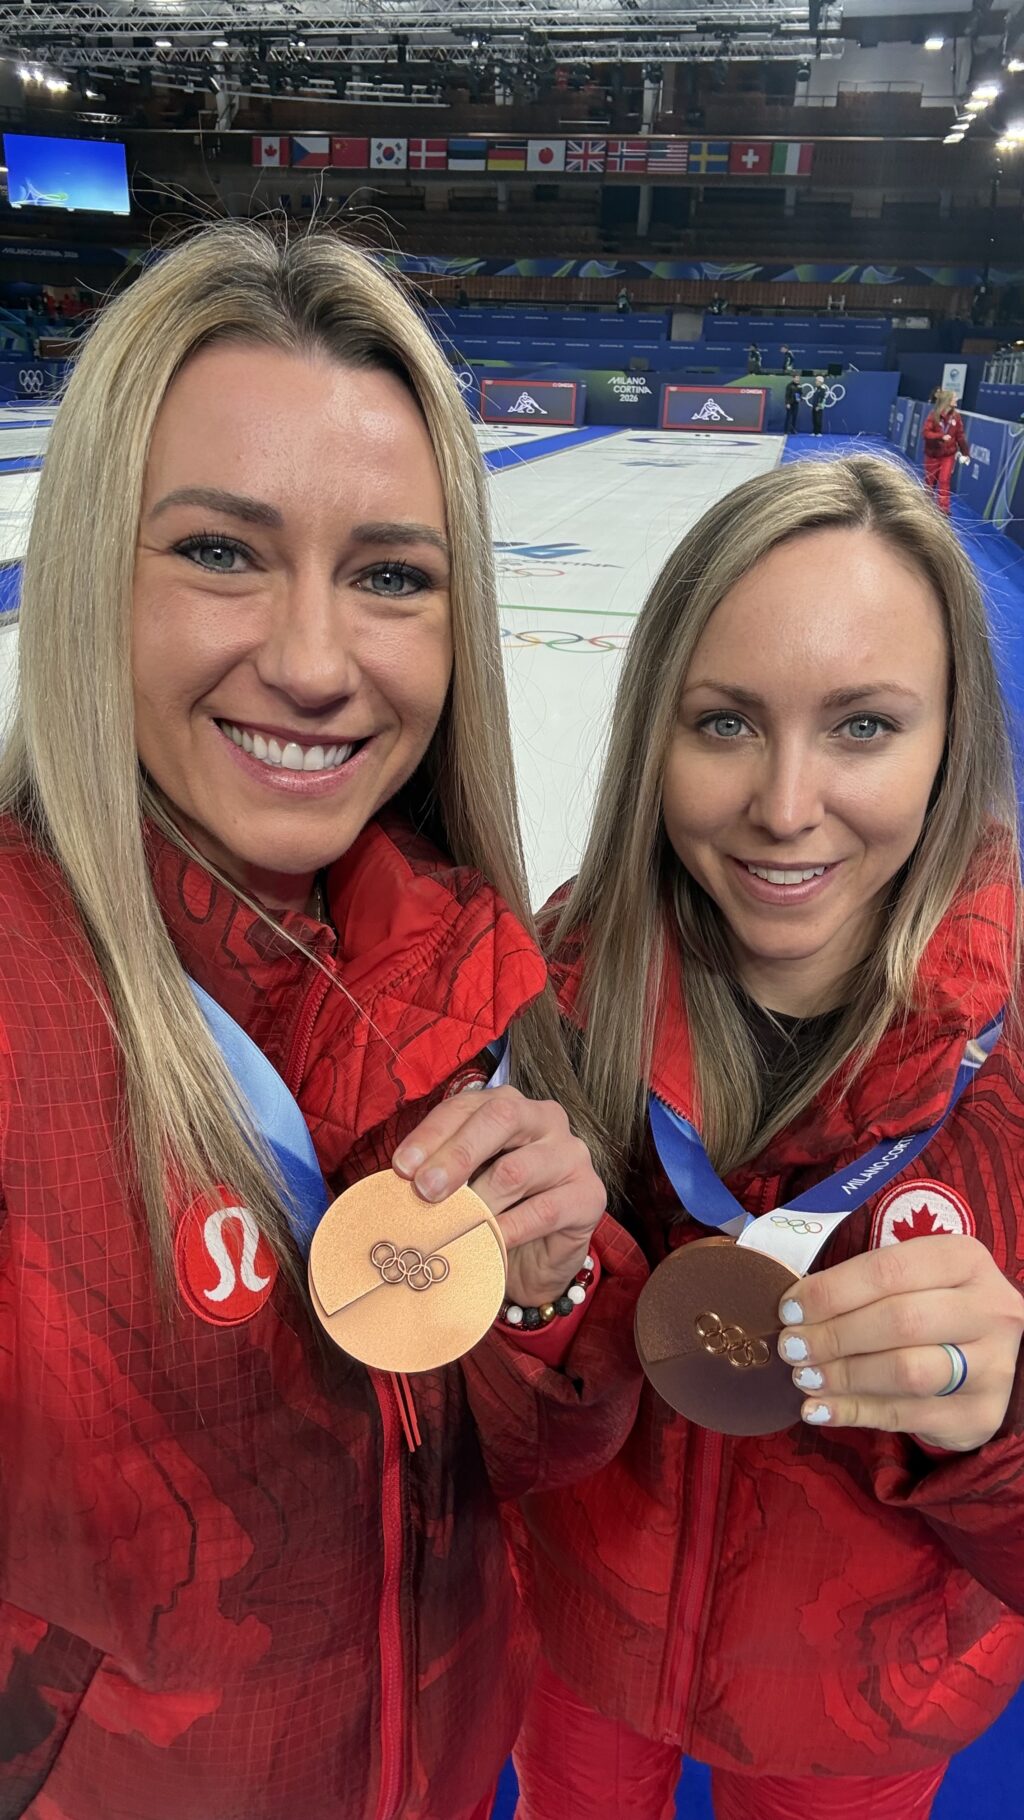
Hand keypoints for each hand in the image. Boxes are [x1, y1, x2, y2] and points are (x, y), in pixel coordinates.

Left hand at [392, 1088, 604, 1306]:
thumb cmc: (495, 1210)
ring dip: (477, 1200)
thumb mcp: (464, 1183)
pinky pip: (543, 1211)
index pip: (467, 1106)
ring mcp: (571, 1155)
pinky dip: (507, 1229)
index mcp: (509, 1105)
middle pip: (500, 1119)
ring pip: (517, 1169)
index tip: (402, 1167)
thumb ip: (440, 1170)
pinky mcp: (589, 1195)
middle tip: (425, 1189)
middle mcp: (545, 1119)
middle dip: (456, 1154)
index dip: (432, 1134)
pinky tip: (486, 1241)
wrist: (535, 1259)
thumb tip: (403, 1174)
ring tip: (452, 1223)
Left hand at [776, 1235, 1023, 1450]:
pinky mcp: (979, 1415)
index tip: (789, 1308)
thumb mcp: (912, 1277)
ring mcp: (993, 1366)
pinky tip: (819, 1409)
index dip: (831, 1291)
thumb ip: (863, 1284)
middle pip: (900, 1322)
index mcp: (965, 1260)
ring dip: (843, 1376)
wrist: (987, 1354)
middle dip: (834, 1336)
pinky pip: (907, 1416)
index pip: (888, 1271)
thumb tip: (794, 1307)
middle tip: (791, 1347)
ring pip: (907, 1372)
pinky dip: (854, 1412)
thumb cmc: (930, 1304)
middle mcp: (990, 1310)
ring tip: (803, 1377)